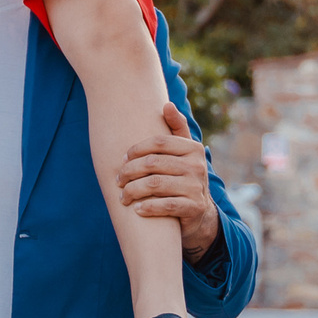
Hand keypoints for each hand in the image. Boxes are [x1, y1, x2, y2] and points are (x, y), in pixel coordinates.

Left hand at [118, 104, 219, 259]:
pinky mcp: (193, 207)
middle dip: (129, 172)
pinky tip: (137, 209)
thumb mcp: (184, 152)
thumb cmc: (183, 176)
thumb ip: (176, 128)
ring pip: (155, 184)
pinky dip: (148, 207)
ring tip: (123, 196)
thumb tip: (167, 104)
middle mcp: (197, 165)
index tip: (123, 158)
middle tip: (118, 180)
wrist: (199, 212)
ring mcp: (196, 187)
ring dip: (133, 191)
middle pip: (153, 163)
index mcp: (193, 148)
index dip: (137, 149)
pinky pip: (166, 205)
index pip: (159, 141)